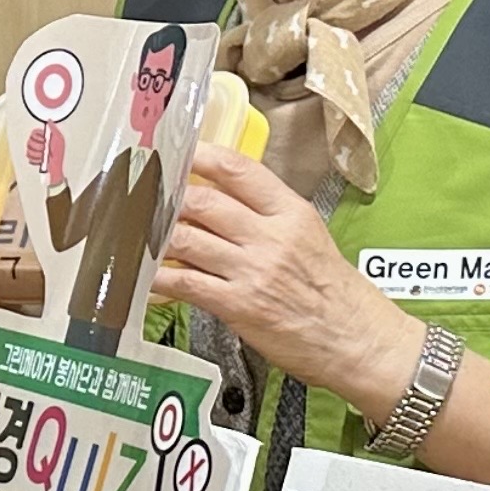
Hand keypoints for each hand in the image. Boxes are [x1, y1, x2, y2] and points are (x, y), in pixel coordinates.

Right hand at [23, 120, 62, 186]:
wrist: (56, 165)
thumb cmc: (58, 153)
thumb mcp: (59, 138)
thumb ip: (53, 128)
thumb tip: (49, 121)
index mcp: (42, 136)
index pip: (33, 133)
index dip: (38, 137)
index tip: (44, 140)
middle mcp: (36, 142)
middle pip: (29, 142)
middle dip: (39, 147)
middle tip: (45, 148)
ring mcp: (33, 150)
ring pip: (28, 150)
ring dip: (38, 154)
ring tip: (44, 155)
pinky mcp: (31, 158)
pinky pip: (29, 157)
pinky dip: (36, 160)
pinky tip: (41, 159)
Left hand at [154, 147, 417, 406]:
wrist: (355, 340)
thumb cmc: (332, 292)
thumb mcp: (308, 236)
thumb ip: (268, 215)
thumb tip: (221, 200)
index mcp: (290, 212)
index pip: (239, 170)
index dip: (201, 156)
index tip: (177, 151)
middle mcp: (269, 235)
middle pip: (203, 201)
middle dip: (167, 198)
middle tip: (143, 196)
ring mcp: (251, 270)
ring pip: (186, 238)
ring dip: (153, 235)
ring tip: (134, 232)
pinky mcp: (237, 304)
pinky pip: (184, 282)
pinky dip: (157, 277)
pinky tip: (143, 275)